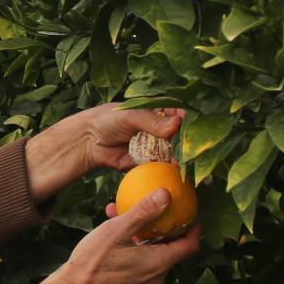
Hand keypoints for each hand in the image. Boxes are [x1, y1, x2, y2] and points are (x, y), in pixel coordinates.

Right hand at [13, 185, 201, 283]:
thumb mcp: (117, 231)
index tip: (192, 210)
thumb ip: (144, 212)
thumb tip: (166, 194)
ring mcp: (144, 282)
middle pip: (173, 248)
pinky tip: (116, 226)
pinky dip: (134, 243)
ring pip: (154, 252)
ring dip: (145, 231)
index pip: (190, 245)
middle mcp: (156, 276)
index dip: (194, 227)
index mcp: (159, 264)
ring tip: (129, 210)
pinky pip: (141, 259)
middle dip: (166, 224)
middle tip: (162, 204)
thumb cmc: (93, 262)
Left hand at [24, 102, 188, 204]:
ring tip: (187, 160)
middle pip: (178, 134)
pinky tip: (176, 171)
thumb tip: (176, 124)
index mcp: (155, 112)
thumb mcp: (129, 116)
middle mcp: (157, 128)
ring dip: (180, 156)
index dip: (188, 118)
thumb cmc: (107, 120)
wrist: (87, 141)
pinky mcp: (146, 161)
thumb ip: (152, 121)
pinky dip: (167, 168)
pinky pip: (160, 165)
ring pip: (172, 151)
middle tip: (195, 146)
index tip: (196, 124)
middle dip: (187, 140)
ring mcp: (153, 146)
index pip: (177, 113)